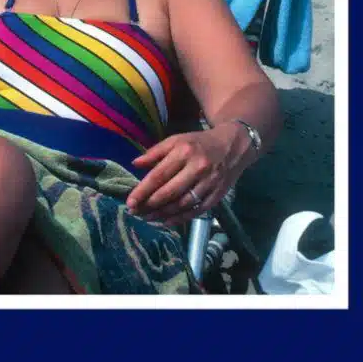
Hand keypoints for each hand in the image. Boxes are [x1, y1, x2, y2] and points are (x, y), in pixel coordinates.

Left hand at [126, 125, 251, 223]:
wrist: (233, 146)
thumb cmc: (198, 143)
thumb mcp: (176, 140)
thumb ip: (154, 152)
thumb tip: (134, 164)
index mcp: (183, 152)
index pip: (159, 175)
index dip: (143, 191)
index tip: (130, 202)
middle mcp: (197, 168)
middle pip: (170, 192)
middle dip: (150, 205)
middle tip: (135, 213)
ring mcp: (209, 183)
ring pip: (182, 204)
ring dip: (163, 214)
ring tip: (147, 218)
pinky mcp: (218, 194)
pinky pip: (197, 210)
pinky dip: (181, 218)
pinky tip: (167, 221)